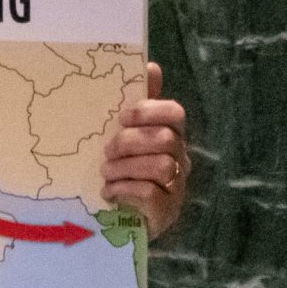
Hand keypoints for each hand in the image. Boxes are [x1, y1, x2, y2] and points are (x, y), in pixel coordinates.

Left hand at [102, 62, 189, 241]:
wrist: (120, 222)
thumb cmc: (124, 172)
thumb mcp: (126, 137)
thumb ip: (139, 106)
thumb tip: (151, 65)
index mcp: (170, 137)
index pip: (174, 113)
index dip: (149, 111)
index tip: (122, 118)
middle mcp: (180, 160)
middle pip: (165, 139)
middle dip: (130, 142)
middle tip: (106, 151)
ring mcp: (176, 187)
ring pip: (161, 165)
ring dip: (125, 168)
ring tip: (107, 174)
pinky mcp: (167, 211)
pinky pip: (151, 192)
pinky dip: (124, 189)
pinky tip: (109, 192)